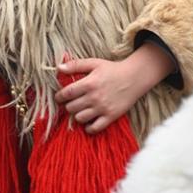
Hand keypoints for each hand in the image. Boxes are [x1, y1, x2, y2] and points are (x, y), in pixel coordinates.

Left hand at [55, 43, 174, 134]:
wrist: (134, 77)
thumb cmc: (112, 69)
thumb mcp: (94, 63)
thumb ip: (76, 65)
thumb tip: (58, 67)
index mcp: (89, 83)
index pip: (67, 94)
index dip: (59, 96)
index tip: (59, 97)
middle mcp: (94, 97)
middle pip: (71, 108)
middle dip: (68, 105)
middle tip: (72, 102)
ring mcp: (102, 108)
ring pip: (79, 119)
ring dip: (77, 115)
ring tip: (81, 109)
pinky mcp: (110, 116)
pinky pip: (94, 128)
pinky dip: (88, 127)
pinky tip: (89, 120)